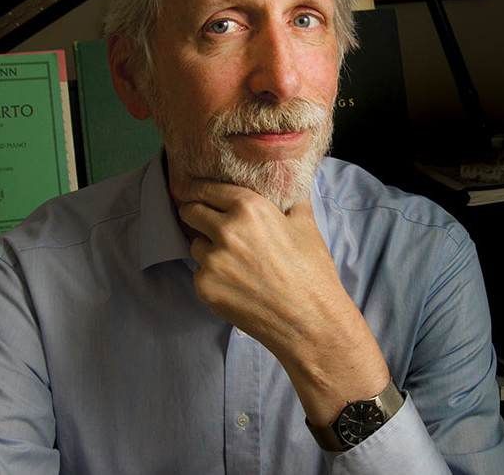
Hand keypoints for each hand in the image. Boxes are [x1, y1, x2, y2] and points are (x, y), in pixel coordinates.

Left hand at [177, 179, 389, 425]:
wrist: (311, 323)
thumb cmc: (312, 273)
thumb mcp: (305, 225)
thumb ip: (291, 198)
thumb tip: (289, 181)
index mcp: (249, 208)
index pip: (207, 189)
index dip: (200, 190)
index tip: (195, 192)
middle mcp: (226, 230)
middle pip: (191, 212)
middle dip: (196, 214)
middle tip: (206, 222)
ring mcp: (212, 260)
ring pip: (195, 244)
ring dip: (207, 248)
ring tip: (234, 261)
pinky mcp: (205, 287)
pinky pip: (199, 273)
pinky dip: (212, 276)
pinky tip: (236, 284)